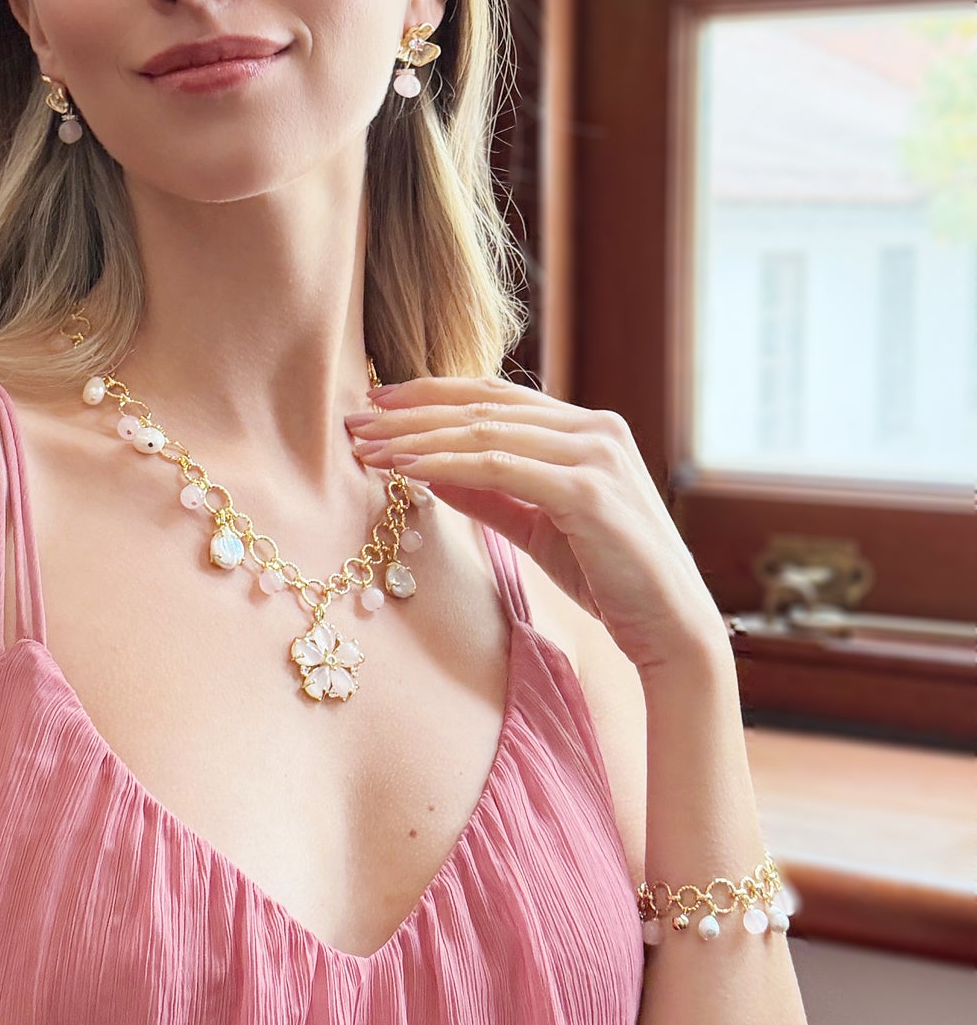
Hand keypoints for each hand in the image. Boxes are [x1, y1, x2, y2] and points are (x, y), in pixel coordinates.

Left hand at [345, 375, 728, 679]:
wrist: (671, 629)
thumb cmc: (608, 578)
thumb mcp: (538, 527)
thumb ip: (489, 493)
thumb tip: (426, 468)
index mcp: (588, 430)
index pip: (495, 397)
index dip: (431, 395)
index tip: (377, 405)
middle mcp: (595, 429)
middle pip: (484, 405)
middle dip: (412, 411)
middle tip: (355, 422)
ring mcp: (596, 456)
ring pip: (486, 430)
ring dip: (418, 437)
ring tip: (368, 447)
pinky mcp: (590, 491)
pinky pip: (501, 467)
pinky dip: (448, 464)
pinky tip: (408, 469)